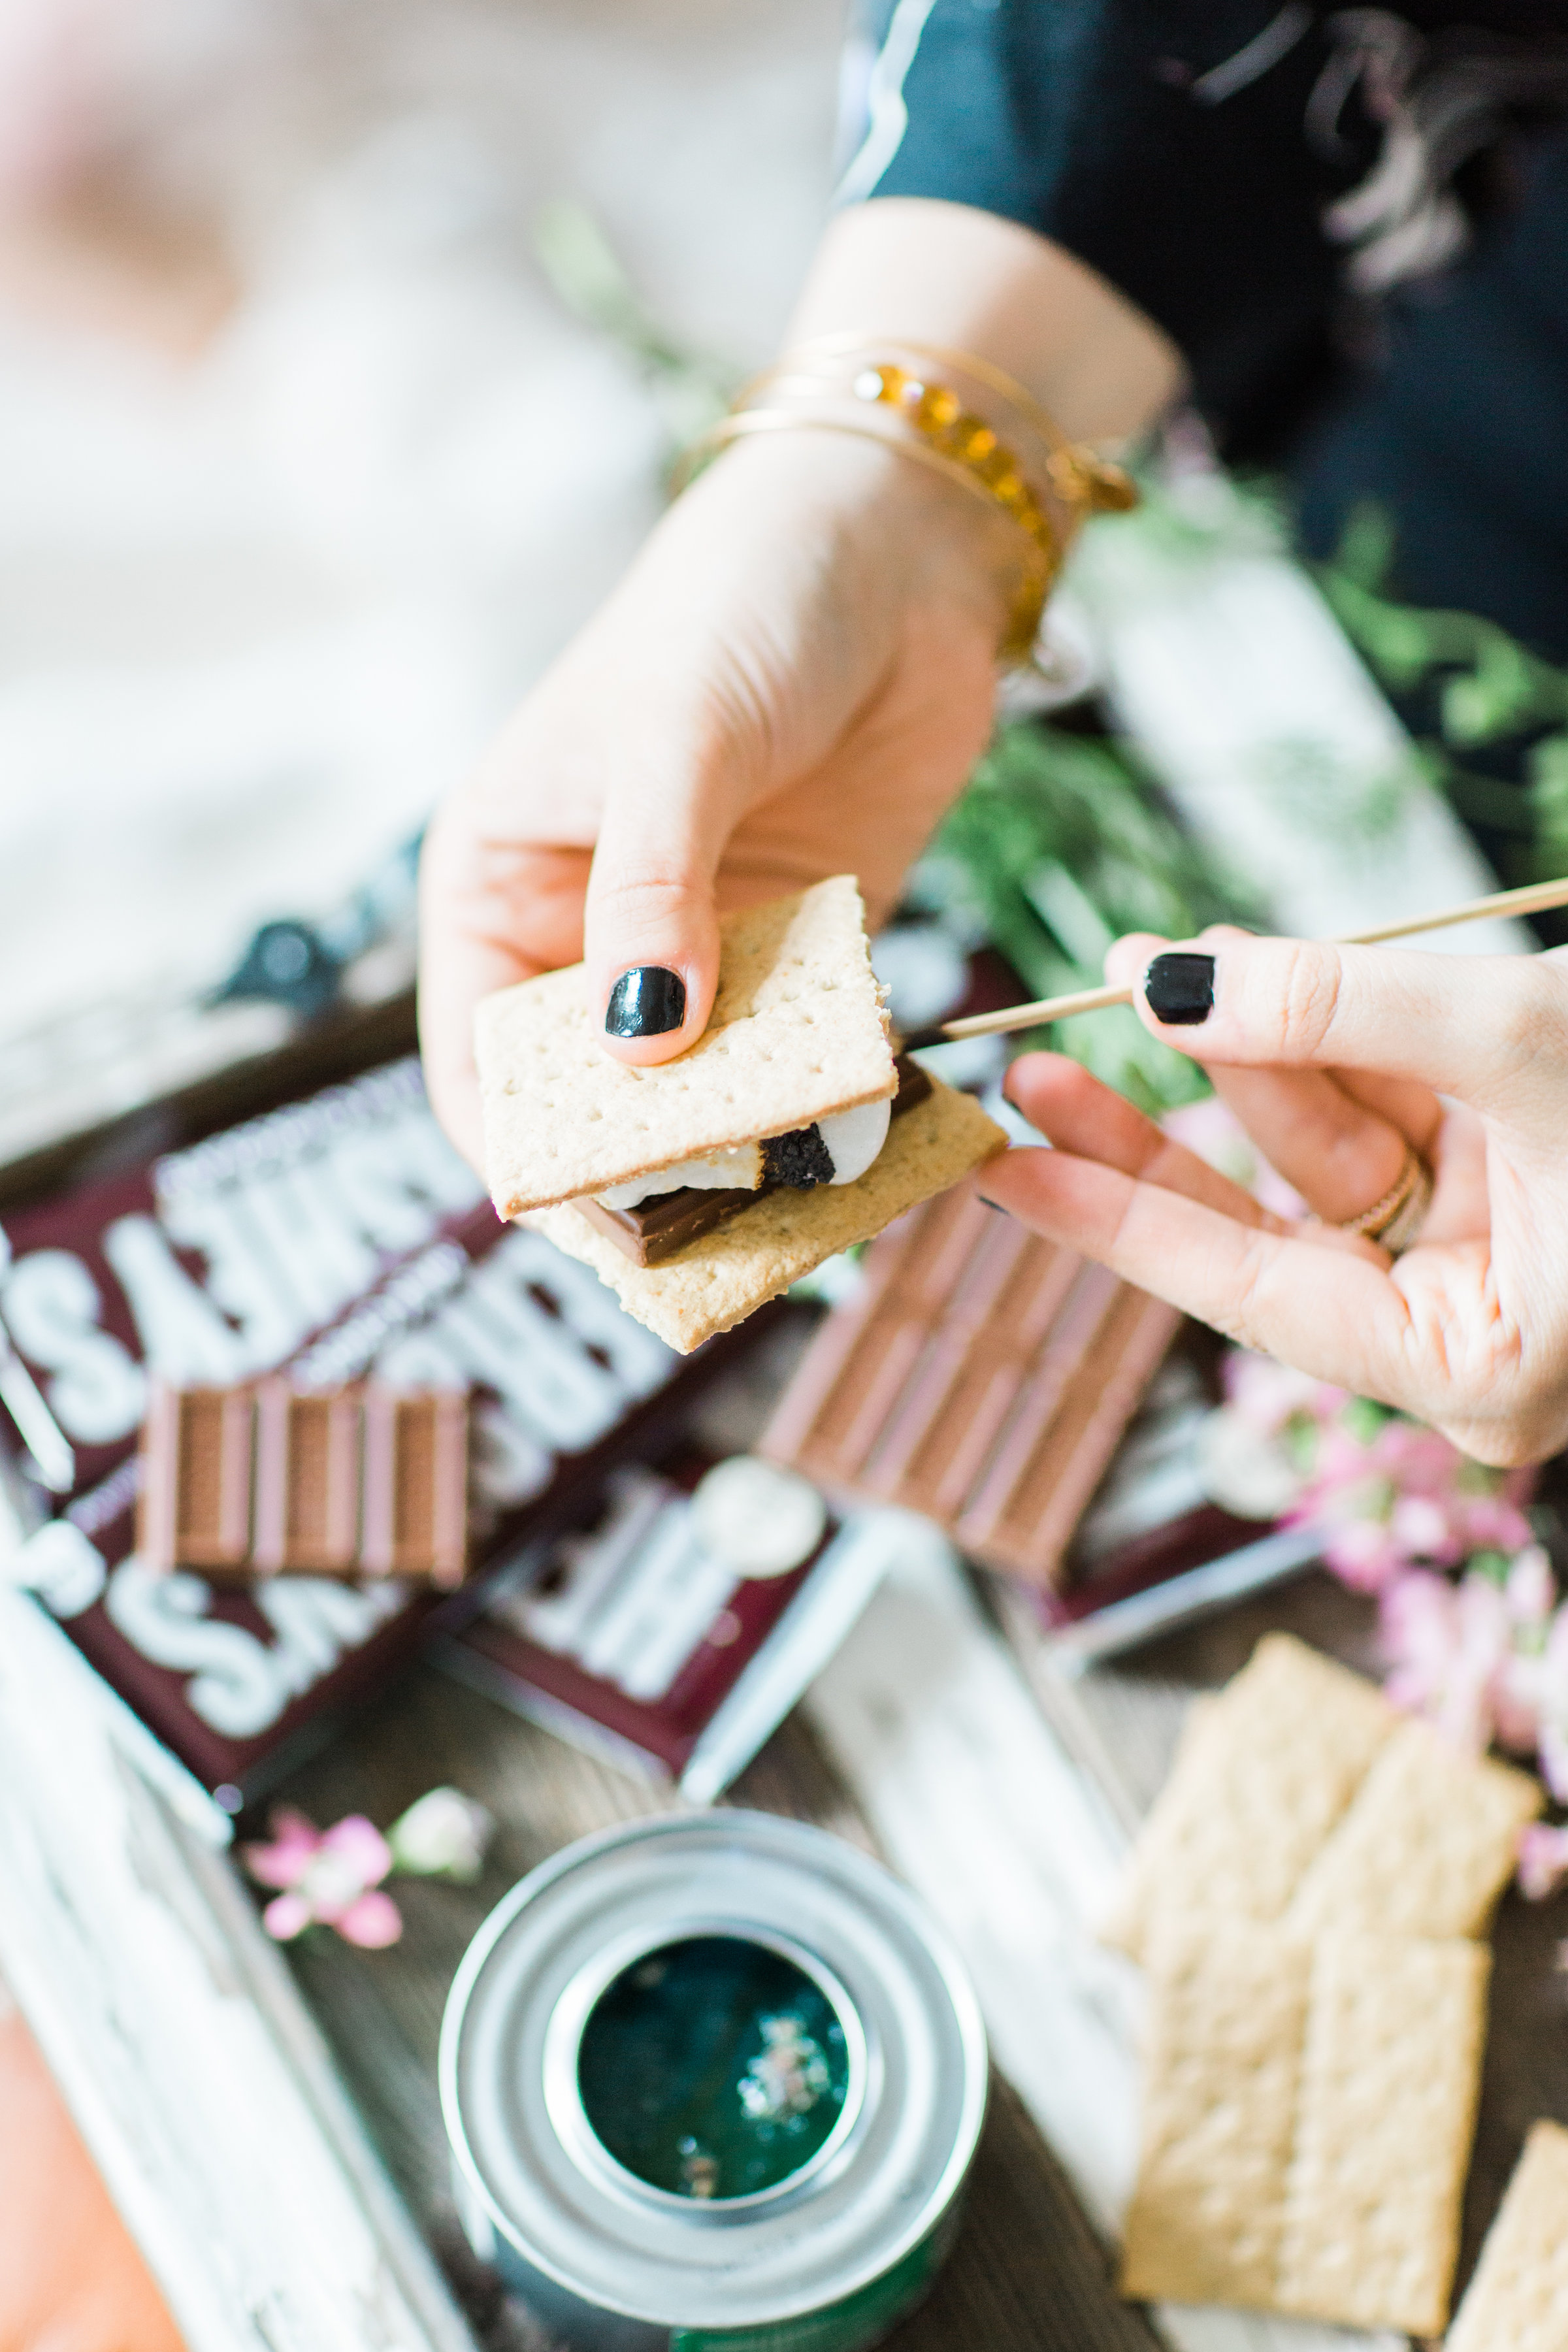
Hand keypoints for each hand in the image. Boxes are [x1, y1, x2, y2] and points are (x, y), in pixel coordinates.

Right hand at [418, 197, 1182, 1168]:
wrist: (894, 550)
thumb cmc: (741, 609)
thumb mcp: (672, 746)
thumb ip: (653, 894)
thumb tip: (641, 1049)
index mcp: (505, 883)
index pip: (485, 1057)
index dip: (525, 1147)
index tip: (584, 1221)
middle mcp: (594, 932)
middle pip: (596, 1096)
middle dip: (643, 1164)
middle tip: (708, 1237)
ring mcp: (702, 945)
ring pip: (703, 1089)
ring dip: (743, 1146)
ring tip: (793, 1208)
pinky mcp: (804, 945)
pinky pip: (799, 1049)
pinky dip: (821, 1098)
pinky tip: (858, 1141)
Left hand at [979, 926, 1567, 1465]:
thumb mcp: (1519, 1042)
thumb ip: (1343, 1012)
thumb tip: (1170, 988)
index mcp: (1478, 1373)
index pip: (1244, 1293)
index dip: (1115, 1223)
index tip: (1000, 1173)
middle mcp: (1465, 1333)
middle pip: (1258, 1232)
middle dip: (1148, 1139)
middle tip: (1032, 1076)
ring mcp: (1477, 1259)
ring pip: (1315, 1159)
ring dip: (1235, 1055)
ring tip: (1146, 969)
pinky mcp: (1496, 1190)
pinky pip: (1380, 1116)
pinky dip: (1319, 1044)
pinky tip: (1244, 976)